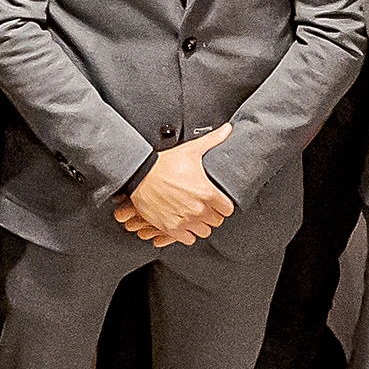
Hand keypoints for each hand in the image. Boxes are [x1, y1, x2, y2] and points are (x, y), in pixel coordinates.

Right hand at [118, 130, 235, 248]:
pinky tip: (184, 223)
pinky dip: (187, 234)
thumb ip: (213, 140)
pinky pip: (188, 239)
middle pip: (216, 222)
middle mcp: (197, 209)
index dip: (223, 205)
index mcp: (206, 193)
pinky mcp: (171, 228)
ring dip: (200, 225)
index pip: (227, 209)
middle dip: (212, 215)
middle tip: (204, 207)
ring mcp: (184, 220)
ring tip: (194, 216)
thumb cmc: (164, 163)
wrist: (140, 175)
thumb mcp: (191, 150)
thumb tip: (228, 129)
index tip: (217, 202)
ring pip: (203, 232)